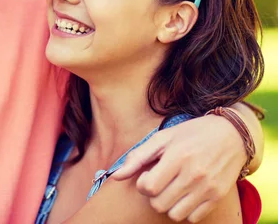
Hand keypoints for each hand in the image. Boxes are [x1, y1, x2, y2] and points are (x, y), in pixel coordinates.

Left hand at [112, 114, 245, 221]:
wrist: (232, 134)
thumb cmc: (191, 133)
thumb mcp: (162, 137)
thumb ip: (138, 157)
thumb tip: (116, 177)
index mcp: (177, 157)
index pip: (148, 188)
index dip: (143, 183)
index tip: (148, 174)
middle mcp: (193, 175)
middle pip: (159, 204)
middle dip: (153, 195)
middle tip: (159, 181)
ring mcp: (207, 188)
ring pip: (174, 214)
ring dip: (168, 204)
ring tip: (171, 189)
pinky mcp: (218, 197)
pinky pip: (193, 218)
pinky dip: (185, 210)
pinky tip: (185, 194)